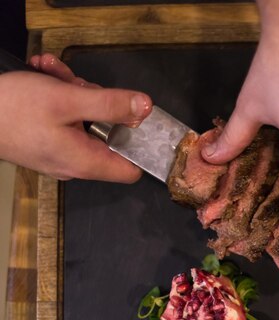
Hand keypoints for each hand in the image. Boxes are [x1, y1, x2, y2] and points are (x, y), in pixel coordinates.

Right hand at [0, 53, 152, 182]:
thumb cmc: (13, 109)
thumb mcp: (67, 100)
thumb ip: (109, 104)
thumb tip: (145, 107)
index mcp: (86, 161)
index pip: (131, 169)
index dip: (139, 145)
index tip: (136, 119)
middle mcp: (75, 163)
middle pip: (107, 135)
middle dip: (97, 102)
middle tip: (76, 83)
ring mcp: (59, 152)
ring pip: (84, 120)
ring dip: (72, 90)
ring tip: (49, 71)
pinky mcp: (44, 140)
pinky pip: (63, 119)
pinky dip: (57, 94)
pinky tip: (42, 73)